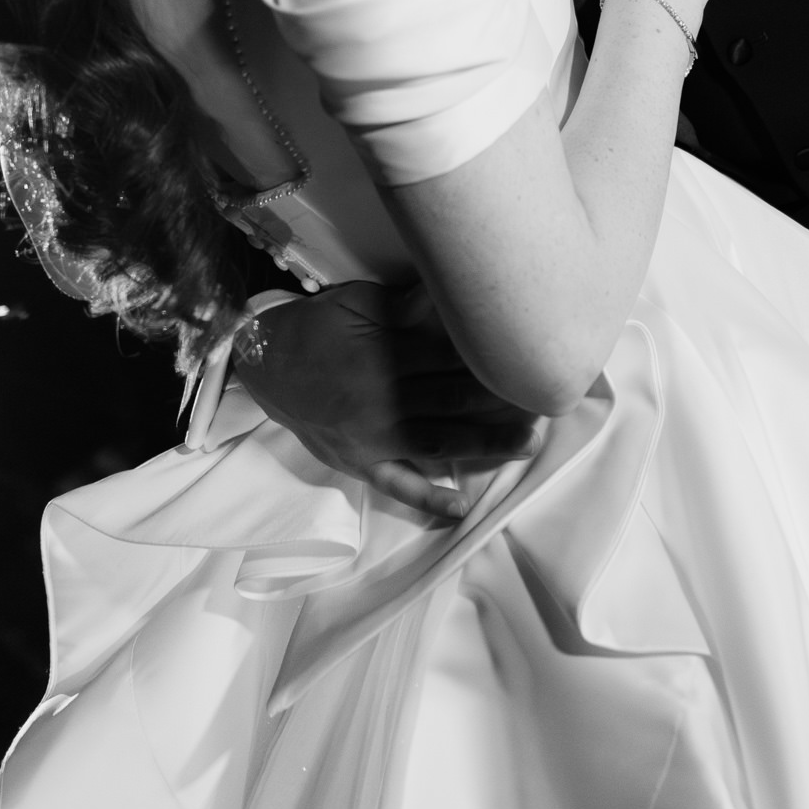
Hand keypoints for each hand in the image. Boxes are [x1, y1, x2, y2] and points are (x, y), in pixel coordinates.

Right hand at [233, 280, 535, 518]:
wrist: (263, 363)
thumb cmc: (317, 326)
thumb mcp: (359, 301)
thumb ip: (408, 307)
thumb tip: (454, 301)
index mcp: (384, 353)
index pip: (451, 355)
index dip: (491, 356)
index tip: (529, 354)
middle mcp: (382, 398)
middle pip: (453, 398)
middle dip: (501, 399)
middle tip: (546, 398)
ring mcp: (371, 435)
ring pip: (438, 441)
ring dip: (485, 445)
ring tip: (527, 443)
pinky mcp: (359, 461)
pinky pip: (396, 485)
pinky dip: (429, 498)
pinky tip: (462, 507)